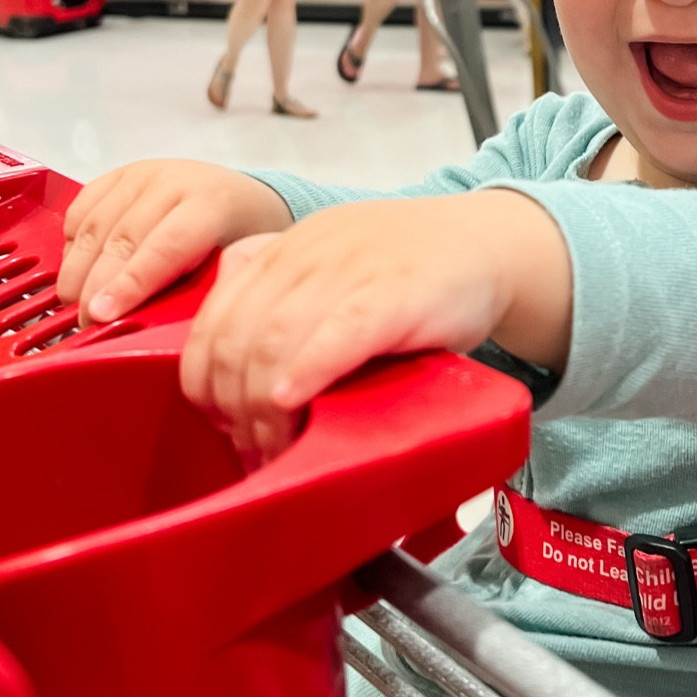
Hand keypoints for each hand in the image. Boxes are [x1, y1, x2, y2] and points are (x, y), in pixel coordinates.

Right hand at [58, 160, 292, 325]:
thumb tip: (156, 333)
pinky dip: (70, 244)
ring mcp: (141, 175)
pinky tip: (75, 270)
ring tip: (74, 304)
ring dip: (77, 270)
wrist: (240, 196)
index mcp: (212, 205)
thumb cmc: (240, 238)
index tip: (103, 315)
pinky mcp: (115, 175)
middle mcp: (174, 182)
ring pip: (94, 226)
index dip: (129, 284)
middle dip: (96, 286)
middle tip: (87, 323)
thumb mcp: (234, 266)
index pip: (164, 247)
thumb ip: (201, 292)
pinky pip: (80, 210)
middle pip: (122, 239)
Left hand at [180, 192, 570, 455]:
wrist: (492, 244)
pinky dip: (305, 373)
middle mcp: (305, 256)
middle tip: (254, 453)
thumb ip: (279, 289)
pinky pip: (336, 335)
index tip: (223, 425)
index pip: (212, 322)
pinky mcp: (394, 294)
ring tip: (280, 451)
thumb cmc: (414, 269)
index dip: (204, 384)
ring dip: (264, 411)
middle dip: (233, 410)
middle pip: (234, 340)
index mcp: (284, 251)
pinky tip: (293, 403)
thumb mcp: (334, 263)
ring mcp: (348, 272)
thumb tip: (220, 341)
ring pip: (272, 342)